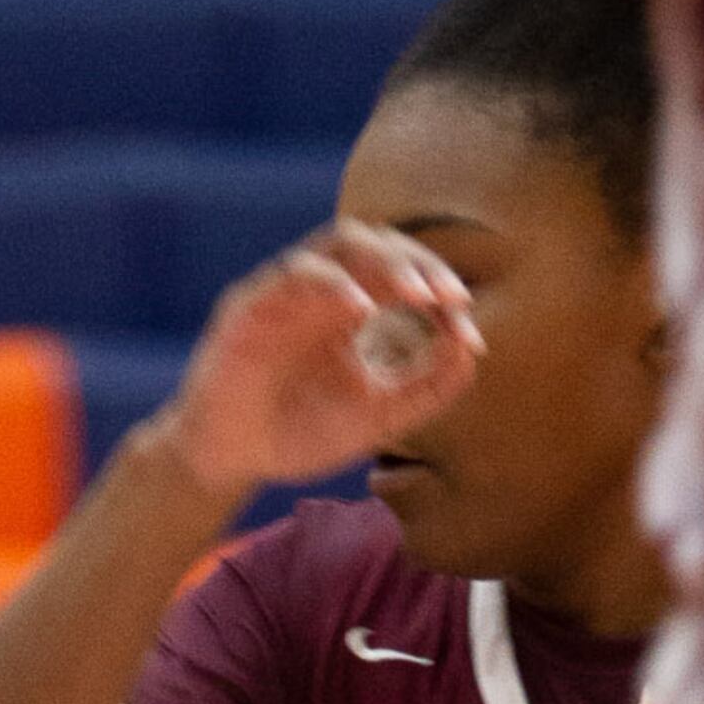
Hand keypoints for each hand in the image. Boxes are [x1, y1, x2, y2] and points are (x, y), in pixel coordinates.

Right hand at [145, 227, 484, 512]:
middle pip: (376, 243)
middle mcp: (322, 289)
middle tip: (450, 297)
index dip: (438, 286)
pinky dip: (332, 284)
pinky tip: (363, 308)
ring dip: (384, 262)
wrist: (231, 461)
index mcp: (352, 307)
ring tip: (418, 294)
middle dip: (418, 263)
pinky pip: (292, 275)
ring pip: (338, 243)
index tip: (466, 322)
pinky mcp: (250, 305)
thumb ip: (426, 389)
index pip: (402, 271)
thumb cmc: (299, 431)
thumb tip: (473, 351)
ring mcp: (286, 291)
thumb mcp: (378, 417)